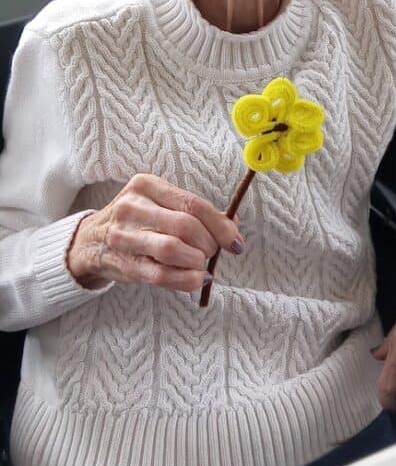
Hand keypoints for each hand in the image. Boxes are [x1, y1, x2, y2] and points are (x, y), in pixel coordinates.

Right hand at [67, 174, 243, 292]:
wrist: (91, 241)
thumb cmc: (136, 221)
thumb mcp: (159, 204)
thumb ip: (195, 211)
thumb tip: (233, 224)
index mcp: (146, 185)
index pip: (193, 204)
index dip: (221, 225)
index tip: (236, 243)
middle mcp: (133, 206)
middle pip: (185, 226)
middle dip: (209, 244)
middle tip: (212, 252)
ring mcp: (125, 236)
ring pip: (172, 249)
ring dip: (197, 261)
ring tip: (202, 265)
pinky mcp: (124, 264)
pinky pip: (161, 275)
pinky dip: (186, 280)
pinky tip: (197, 279)